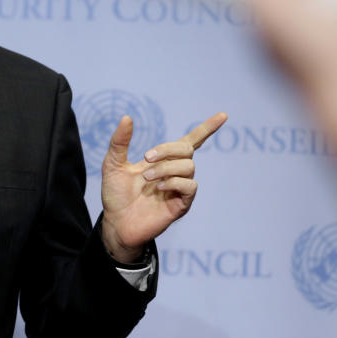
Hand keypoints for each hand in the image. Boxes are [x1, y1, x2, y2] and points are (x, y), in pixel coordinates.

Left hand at [99, 112, 227, 262]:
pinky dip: (175, 182)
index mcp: (164, 160)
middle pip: (187, 149)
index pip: (192, 140)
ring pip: (189, 167)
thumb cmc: (115, 194)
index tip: (223, 115)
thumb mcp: (113, 164)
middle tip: (146, 158)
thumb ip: (119, 142)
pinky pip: (190, 187)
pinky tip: (159, 188)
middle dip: (167, 149)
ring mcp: (179, 189)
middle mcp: (175, 172)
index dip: (208, 128)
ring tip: (147, 179)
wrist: (115, 222)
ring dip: (166, 168)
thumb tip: (127, 117)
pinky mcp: (181, 205)